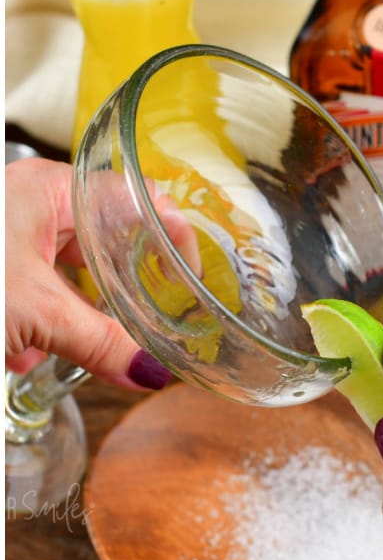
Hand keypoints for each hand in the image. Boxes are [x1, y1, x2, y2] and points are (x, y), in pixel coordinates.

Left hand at [5, 157, 196, 389]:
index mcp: (53, 188)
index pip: (144, 200)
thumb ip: (102, 344)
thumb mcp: (37, 315)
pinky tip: (23, 348)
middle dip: (115, 289)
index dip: (176, 238)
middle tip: (141, 320)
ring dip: (70, 311)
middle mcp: (33, 199)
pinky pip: (35, 283)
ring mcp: (11, 228)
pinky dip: (36, 318)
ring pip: (68, 267)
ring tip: (59, 343)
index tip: (188, 281)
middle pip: (107, 238)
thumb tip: (150, 371)